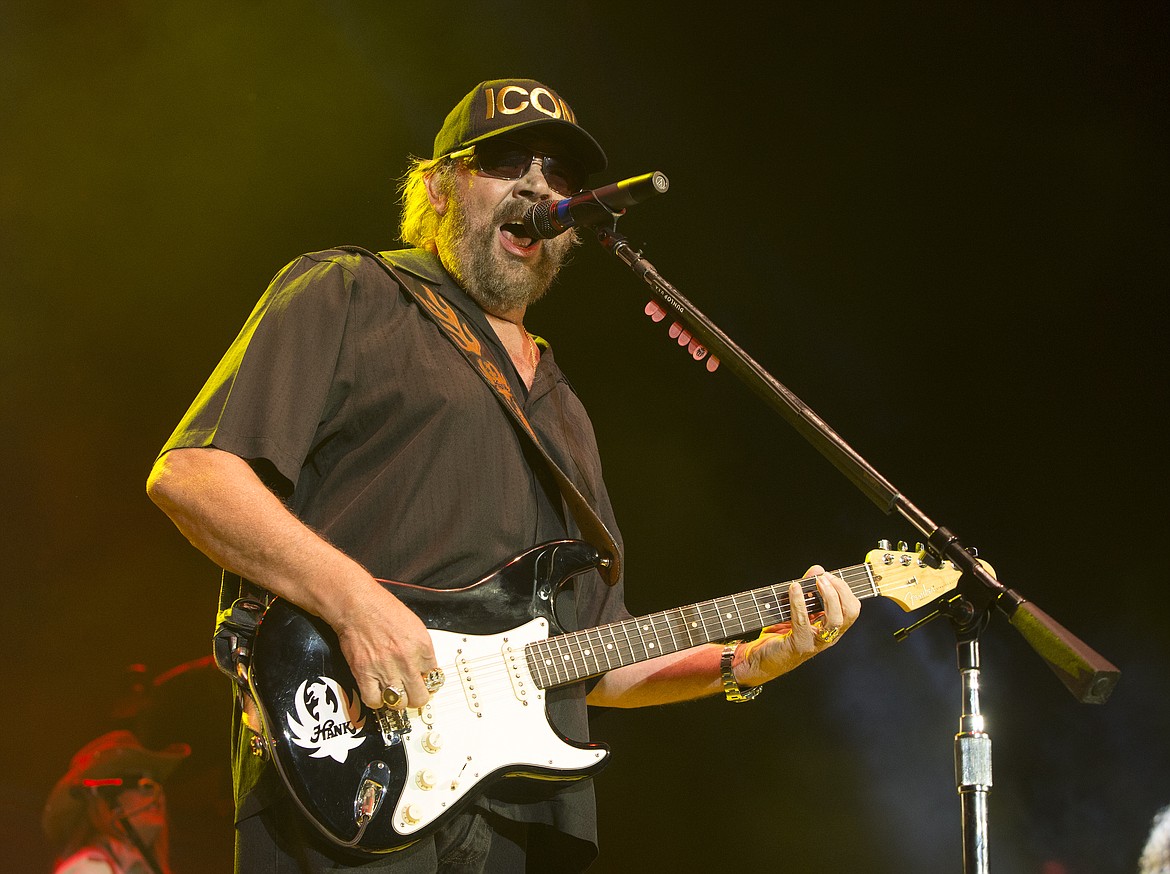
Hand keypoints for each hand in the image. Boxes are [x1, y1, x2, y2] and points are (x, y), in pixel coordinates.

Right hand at [330, 582, 438, 711]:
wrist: (358, 606)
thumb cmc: (383, 610)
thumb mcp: (414, 626)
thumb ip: (422, 649)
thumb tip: (425, 669)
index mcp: (422, 646)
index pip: (434, 677)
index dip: (428, 681)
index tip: (423, 682)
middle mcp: (407, 660)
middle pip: (420, 697)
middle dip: (417, 697)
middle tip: (412, 693)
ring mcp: (386, 669)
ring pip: (398, 703)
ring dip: (397, 701)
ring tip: (394, 693)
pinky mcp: (364, 674)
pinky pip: (374, 701)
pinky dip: (376, 701)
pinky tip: (377, 692)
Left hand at [736, 565, 860, 686]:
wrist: (759, 659)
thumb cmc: (779, 634)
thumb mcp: (796, 608)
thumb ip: (808, 589)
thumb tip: (818, 569)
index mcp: (831, 628)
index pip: (851, 608)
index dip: (844, 589)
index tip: (828, 575)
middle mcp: (828, 637)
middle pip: (849, 613)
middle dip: (841, 590)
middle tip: (824, 577)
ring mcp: (816, 643)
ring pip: (835, 620)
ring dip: (828, 596)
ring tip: (817, 581)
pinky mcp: (800, 645)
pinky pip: (803, 621)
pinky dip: (799, 602)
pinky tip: (793, 588)